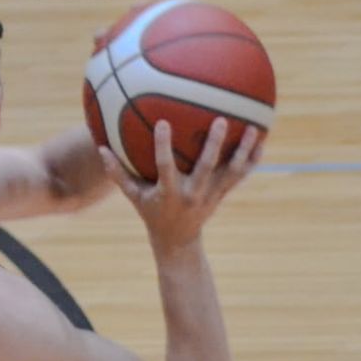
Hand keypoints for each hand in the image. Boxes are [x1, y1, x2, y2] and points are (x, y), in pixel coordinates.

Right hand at [99, 118, 261, 252]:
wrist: (177, 240)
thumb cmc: (151, 212)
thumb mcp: (133, 196)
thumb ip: (117, 173)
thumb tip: (101, 148)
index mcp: (169, 192)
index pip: (165, 166)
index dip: (162, 145)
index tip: (162, 123)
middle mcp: (193, 193)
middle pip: (206, 167)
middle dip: (214, 145)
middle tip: (220, 120)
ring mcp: (211, 194)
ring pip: (231, 171)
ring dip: (242, 150)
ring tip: (253, 128)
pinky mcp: (222, 194)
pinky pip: (241, 176)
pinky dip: (251, 160)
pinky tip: (260, 142)